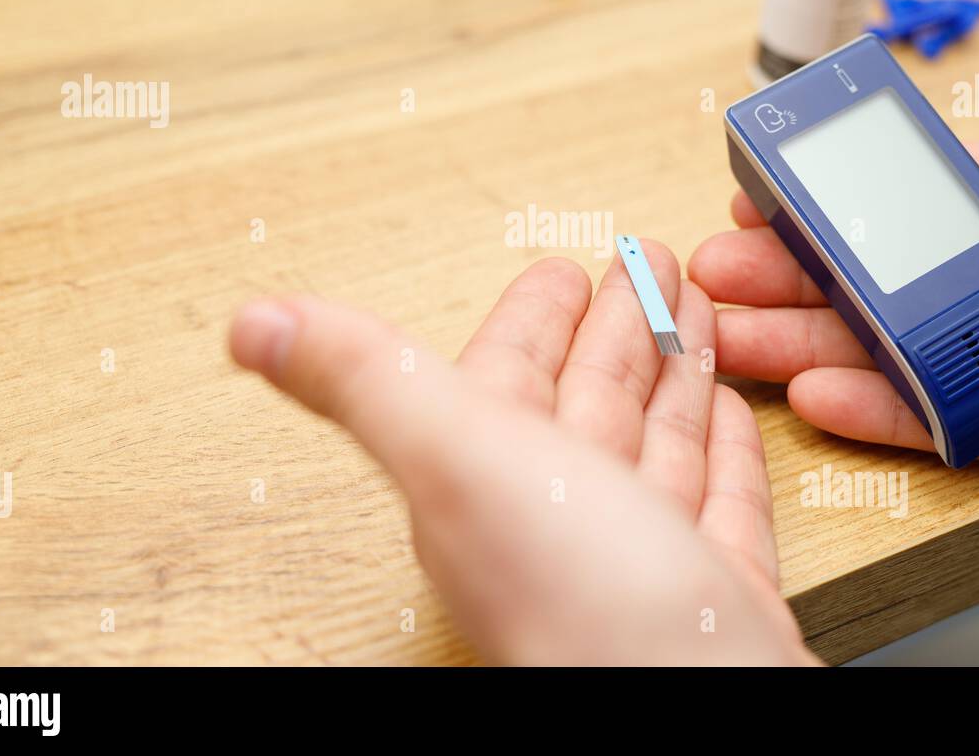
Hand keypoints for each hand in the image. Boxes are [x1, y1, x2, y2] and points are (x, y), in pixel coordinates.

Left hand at [229, 245, 816, 664]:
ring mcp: (641, 558)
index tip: (561, 272)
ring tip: (691, 314)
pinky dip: (720, 450)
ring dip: (670, 372)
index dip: (534, 321)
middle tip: (646, 266)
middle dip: (618, 328)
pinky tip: (725, 410)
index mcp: (491, 487)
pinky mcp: (711, 587)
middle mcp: (561, 524)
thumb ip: (367, 383)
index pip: (507, 380)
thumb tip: (253, 326)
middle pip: (586, 401)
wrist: (701, 711)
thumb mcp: (460, 459)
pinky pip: (715, 499)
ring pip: (652, 442)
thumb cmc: (580, 609)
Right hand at [689, 0, 978, 497]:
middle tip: (716, 270)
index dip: (841, 200)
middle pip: (887, 281)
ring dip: (810, 342)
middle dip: (795, 277)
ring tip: (728, 333)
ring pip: (903, 354)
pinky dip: (887, 417)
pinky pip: (962, 427)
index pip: (921, 200)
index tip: (770, 194)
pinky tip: (817, 392)